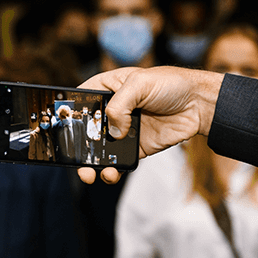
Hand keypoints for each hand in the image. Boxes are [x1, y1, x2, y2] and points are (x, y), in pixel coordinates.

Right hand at [76, 66, 224, 184]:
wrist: (199, 104)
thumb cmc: (170, 84)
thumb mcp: (140, 84)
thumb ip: (120, 105)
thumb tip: (113, 131)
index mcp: (106, 89)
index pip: (79, 101)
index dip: (66, 114)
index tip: (58, 129)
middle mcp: (111, 111)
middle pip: (85, 130)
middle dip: (76, 147)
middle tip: (72, 159)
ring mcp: (122, 130)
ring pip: (99, 149)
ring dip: (92, 163)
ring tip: (90, 173)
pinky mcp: (136, 147)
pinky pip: (118, 160)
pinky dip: (112, 170)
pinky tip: (111, 173)